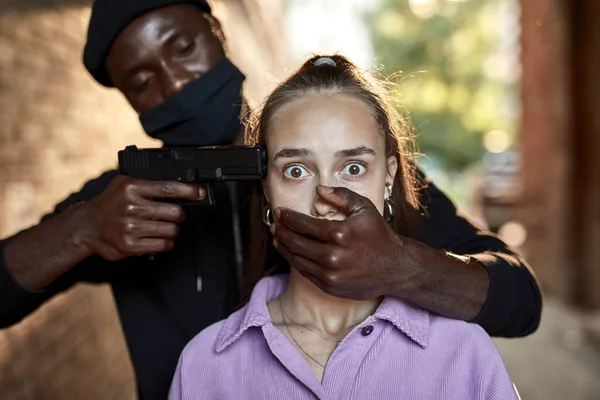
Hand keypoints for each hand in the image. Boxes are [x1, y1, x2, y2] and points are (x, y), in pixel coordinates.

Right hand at [81, 175, 204, 260]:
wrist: (87, 226)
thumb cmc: (110, 203)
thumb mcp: (124, 184)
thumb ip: (148, 183)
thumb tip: (181, 187)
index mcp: (132, 188)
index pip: (169, 188)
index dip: (189, 191)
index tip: (200, 192)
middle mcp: (131, 207)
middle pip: (175, 212)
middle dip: (179, 214)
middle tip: (174, 215)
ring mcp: (131, 228)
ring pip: (171, 230)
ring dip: (172, 229)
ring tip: (164, 226)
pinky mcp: (130, 246)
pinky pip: (163, 245)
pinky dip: (165, 242)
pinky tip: (158, 237)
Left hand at [271, 185, 417, 299]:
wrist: (395, 268)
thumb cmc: (379, 235)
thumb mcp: (364, 209)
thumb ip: (341, 196)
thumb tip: (319, 190)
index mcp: (339, 234)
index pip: (303, 224)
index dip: (288, 217)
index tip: (280, 212)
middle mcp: (332, 256)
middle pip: (295, 242)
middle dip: (281, 231)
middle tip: (275, 224)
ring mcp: (330, 274)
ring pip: (297, 259)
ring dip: (283, 247)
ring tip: (277, 237)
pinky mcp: (331, 286)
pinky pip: (306, 272)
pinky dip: (295, 261)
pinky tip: (291, 252)